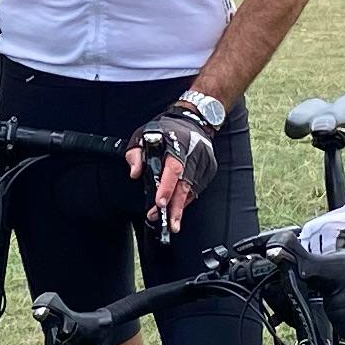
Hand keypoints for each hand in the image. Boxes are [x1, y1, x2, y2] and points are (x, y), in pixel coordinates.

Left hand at [124, 107, 216, 228]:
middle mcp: (194, 154)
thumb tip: (135, 174)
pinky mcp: (209, 169)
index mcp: (178, 145)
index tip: (160, 203)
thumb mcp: (143, 135)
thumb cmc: (166, 128)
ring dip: (180, 206)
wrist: (194, 118)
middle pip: (185, 185)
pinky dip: (187, 199)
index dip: (167, 187)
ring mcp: (204, 162)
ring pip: (192, 190)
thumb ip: (135, 154)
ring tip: (171, 222)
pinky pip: (197, 188)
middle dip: (176, 207)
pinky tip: (178, 207)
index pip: (173, 168)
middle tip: (169, 225)